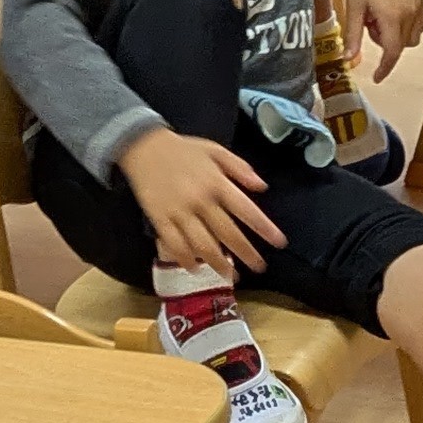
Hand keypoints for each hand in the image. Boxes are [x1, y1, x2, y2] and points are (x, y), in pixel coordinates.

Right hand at [115, 130, 284, 272]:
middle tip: (258, 268)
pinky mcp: (159, 218)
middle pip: (227, 233)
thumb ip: (240, 168)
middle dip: (245, 253)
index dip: (264, 228)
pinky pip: (174, 244)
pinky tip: (195, 268)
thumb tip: (262, 187)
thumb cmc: (183, 149)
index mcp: (216, 182)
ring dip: (218, 263)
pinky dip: (185, 258)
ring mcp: (178, 211)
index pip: (246, 210)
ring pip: (202, 244)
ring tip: (230, 276)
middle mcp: (200, 200)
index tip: (279, 243)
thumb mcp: (216, 150)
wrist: (143, 146)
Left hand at [341, 0, 422, 78]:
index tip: (377, 77)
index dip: (385, 68)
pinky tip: (393, 14)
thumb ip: (353, 36)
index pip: (392, 52)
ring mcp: (418, 5)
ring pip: (412, 37)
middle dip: (384, 42)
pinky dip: (408, 26)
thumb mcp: (353, 9)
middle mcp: (410, 12)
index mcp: (392, 16)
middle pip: (401, 45)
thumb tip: (348, 60)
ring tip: (380, 16)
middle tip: (369, 23)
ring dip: (396, 35)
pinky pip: (421, 24)